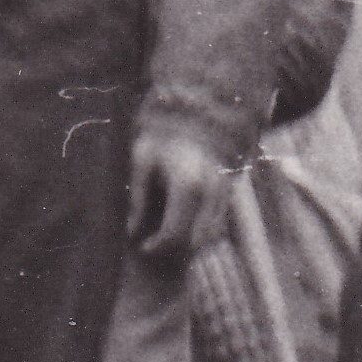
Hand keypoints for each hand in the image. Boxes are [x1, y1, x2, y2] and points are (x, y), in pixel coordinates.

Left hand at [125, 121, 232, 259]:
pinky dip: (203, 230)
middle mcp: (211, 193)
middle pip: (196, 240)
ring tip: (168, 233)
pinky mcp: (229, 190)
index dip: (157, 245)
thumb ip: (137, 198)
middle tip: (155, 241)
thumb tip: (131, 230)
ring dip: (191, 241)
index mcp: (186, 186)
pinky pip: (220, 222)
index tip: (143, 246)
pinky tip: (184, 222)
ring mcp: (224, 192)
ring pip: (212, 235)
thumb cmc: (163, 136)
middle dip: (175, 248)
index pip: (174, 232)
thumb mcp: (142, 162)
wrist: (196, 113)